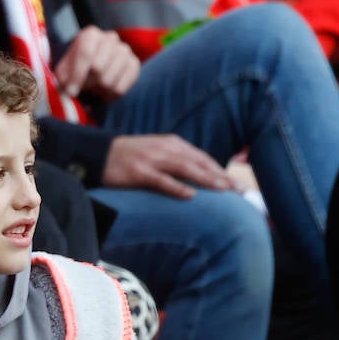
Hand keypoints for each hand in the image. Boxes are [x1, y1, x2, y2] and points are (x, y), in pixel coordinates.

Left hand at [55, 27, 140, 101]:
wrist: (92, 69)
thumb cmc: (75, 69)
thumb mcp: (64, 72)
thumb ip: (64, 80)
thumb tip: (70, 92)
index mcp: (91, 34)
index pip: (86, 54)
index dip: (77, 76)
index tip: (71, 92)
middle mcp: (110, 38)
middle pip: (98, 68)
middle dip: (87, 83)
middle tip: (84, 87)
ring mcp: (125, 50)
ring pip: (109, 81)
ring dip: (98, 91)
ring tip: (94, 88)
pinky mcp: (134, 64)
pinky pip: (120, 89)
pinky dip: (109, 96)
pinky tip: (104, 92)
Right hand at [102, 135, 230, 198]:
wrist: (99, 154)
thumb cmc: (131, 157)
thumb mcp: (157, 152)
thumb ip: (178, 160)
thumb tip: (201, 177)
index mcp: (172, 143)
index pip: (202, 158)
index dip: (221, 170)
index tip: (237, 184)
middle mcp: (165, 149)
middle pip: (198, 163)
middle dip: (220, 176)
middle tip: (239, 190)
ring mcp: (151, 159)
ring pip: (185, 169)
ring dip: (206, 179)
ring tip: (223, 190)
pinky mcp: (139, 172)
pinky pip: (161, 180)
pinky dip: (177, 187)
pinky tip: (191, 195)